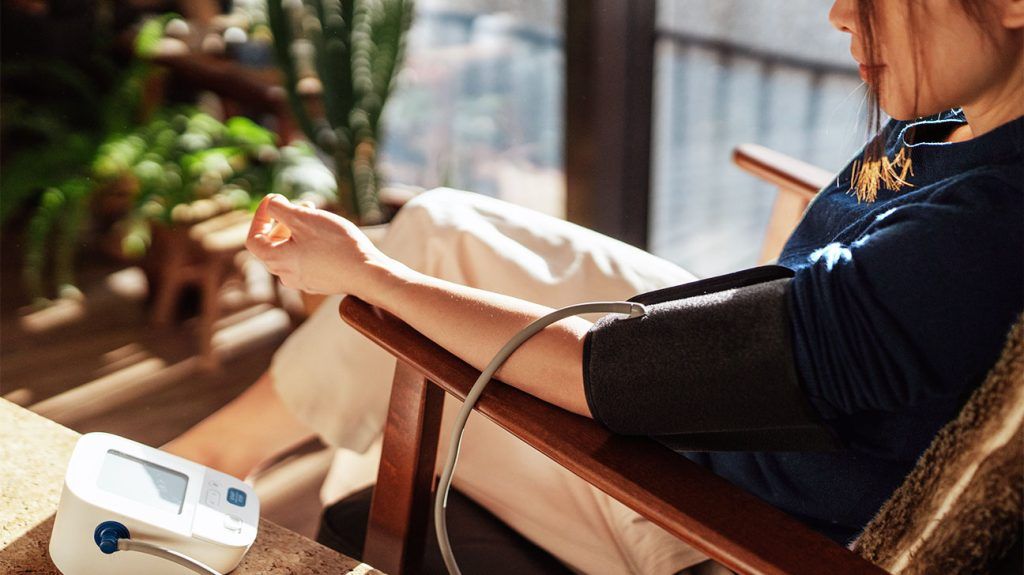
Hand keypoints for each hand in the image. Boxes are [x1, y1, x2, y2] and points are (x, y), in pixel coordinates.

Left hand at [246, 194, 397, 295]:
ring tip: (316, 216)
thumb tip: (271, 203)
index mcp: (276, 260)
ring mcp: (303, 281)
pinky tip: (327, 235)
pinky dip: (310, 244)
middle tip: (301, 205)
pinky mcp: (320, 282)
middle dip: (283, 221)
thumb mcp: (304, 218)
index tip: (273, 201)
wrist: (366, 272)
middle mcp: (286, 275)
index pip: (254, 239)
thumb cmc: (334, 244)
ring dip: (298, 231)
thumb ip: (280, 209)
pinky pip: (307, 260)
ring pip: (291, 251)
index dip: (260, 217)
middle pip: (273, 245)